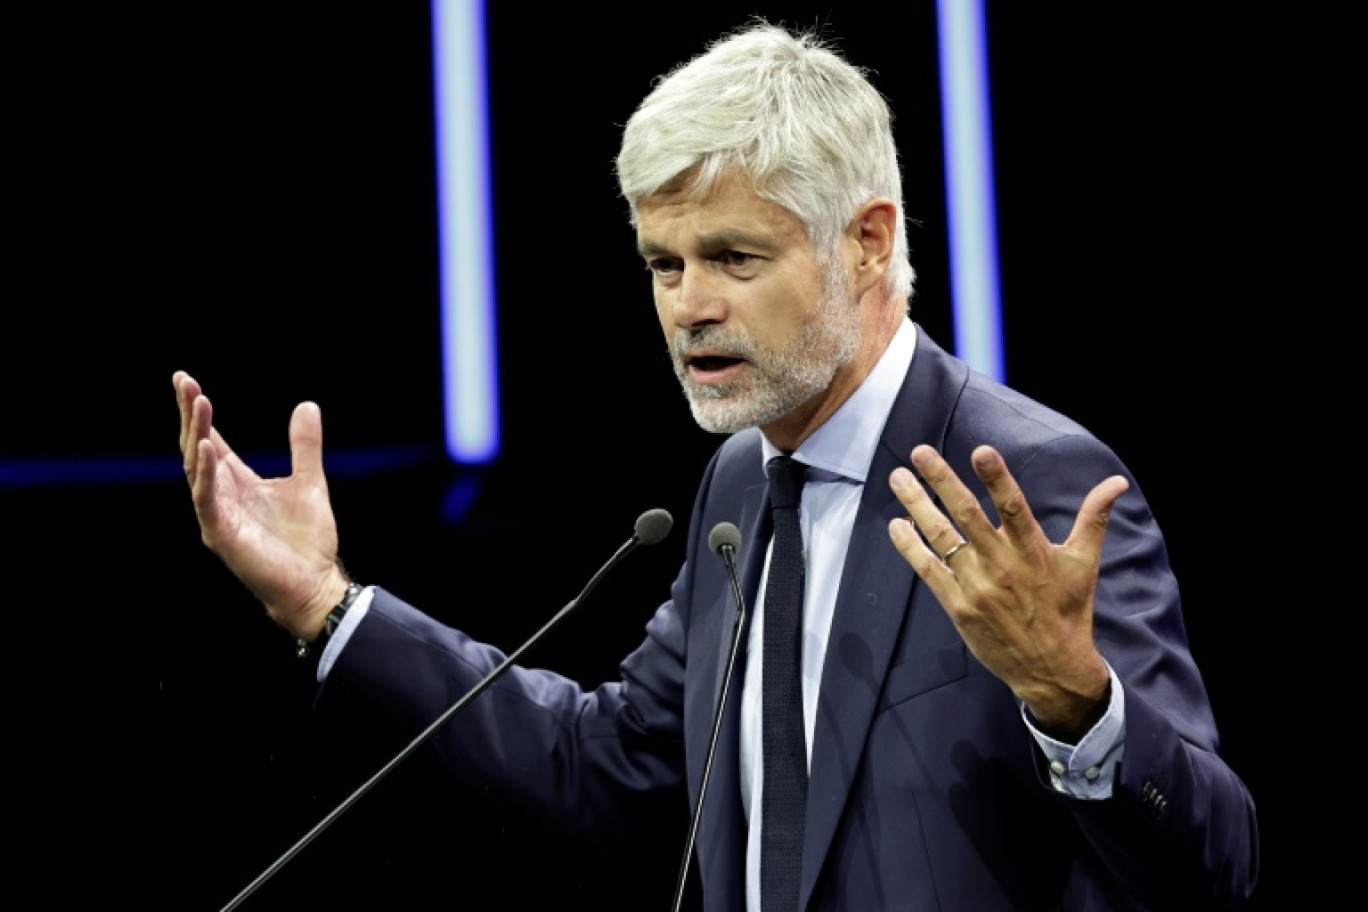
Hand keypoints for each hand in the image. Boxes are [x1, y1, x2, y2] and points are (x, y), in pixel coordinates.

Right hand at [173, 371, 349, 640]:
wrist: (315, 584)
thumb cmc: (307, 540)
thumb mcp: (309, 481)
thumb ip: (304, 446)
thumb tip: (307, 405)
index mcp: (237, 481)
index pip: (210, 439)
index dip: (198, 412)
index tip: (186, 380)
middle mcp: (220, 495)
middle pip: (196, 447)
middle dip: (190, 414)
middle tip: (184, 381)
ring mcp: (217, 514)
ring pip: (197, 467)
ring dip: (197, 434)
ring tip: (199, 401)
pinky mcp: (221, 533)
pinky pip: (207, 498)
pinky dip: (206, 472)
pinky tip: (207, 446)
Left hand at [887, 443, 1129, 741]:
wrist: (1052, 668)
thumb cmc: (1069, 610)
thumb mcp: (1084, 562)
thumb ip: (1094, 518)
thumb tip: (1117, 482)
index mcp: (1033, 550)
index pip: (1014, 507)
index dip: (997, 479)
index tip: (981, 451)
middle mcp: (1002, 565)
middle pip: (967, 515)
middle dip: (942, 481)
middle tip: (920, 451)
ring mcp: (976, 586)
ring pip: (942, 538)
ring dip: (917, 506)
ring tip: (897, 478)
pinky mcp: (958, 606)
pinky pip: (929, 571)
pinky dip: (910, 547)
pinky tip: (896, 524)